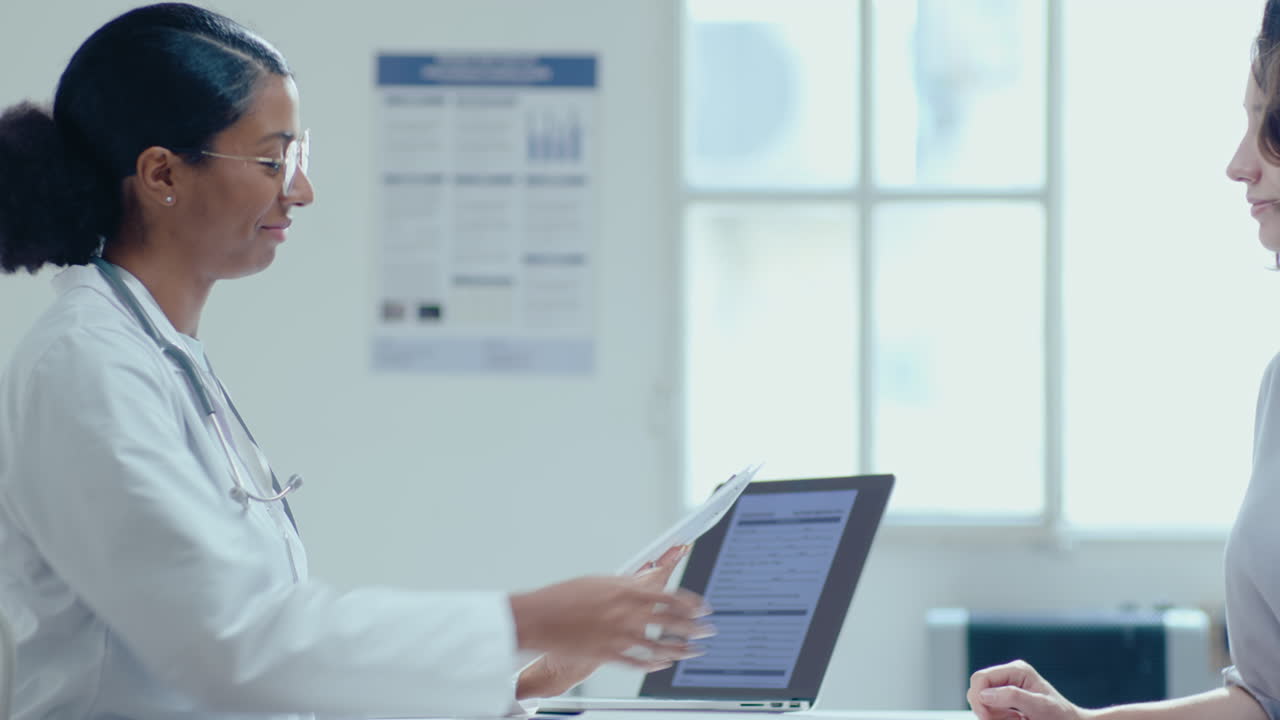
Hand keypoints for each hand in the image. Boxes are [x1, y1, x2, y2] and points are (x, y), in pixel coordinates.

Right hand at [510, 545, 711, 672]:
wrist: (538, 618)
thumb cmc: (565, 596)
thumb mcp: (600, 582)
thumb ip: (628, 583)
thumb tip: (649, 578)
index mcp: (625, 591)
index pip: (669, 597)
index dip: (691, 604)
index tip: (703, 608)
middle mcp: (625, 614)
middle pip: (671, 622)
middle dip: (695, 627)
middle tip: (708, 630)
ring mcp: (617, 636)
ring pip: (659, 646)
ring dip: (681, 650)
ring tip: (695, 651)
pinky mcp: (607, 654)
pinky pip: (638, 662)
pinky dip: (654, 664)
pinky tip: (663, 663)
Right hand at [968, 660, 1087, 719]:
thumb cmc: (1060, 716)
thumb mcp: (1039, 706)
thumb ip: (1012, 697)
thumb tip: (984, 694)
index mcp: (1016, 670)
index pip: (980, 678)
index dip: (978, 697)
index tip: (986, 717)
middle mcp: (1008, 676)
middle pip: (977, 688)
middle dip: (983, 707)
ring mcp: (1006, 689)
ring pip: (980, 701)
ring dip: (990, 715)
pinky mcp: (1005, 702)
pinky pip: (988, 710)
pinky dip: (995, 718)